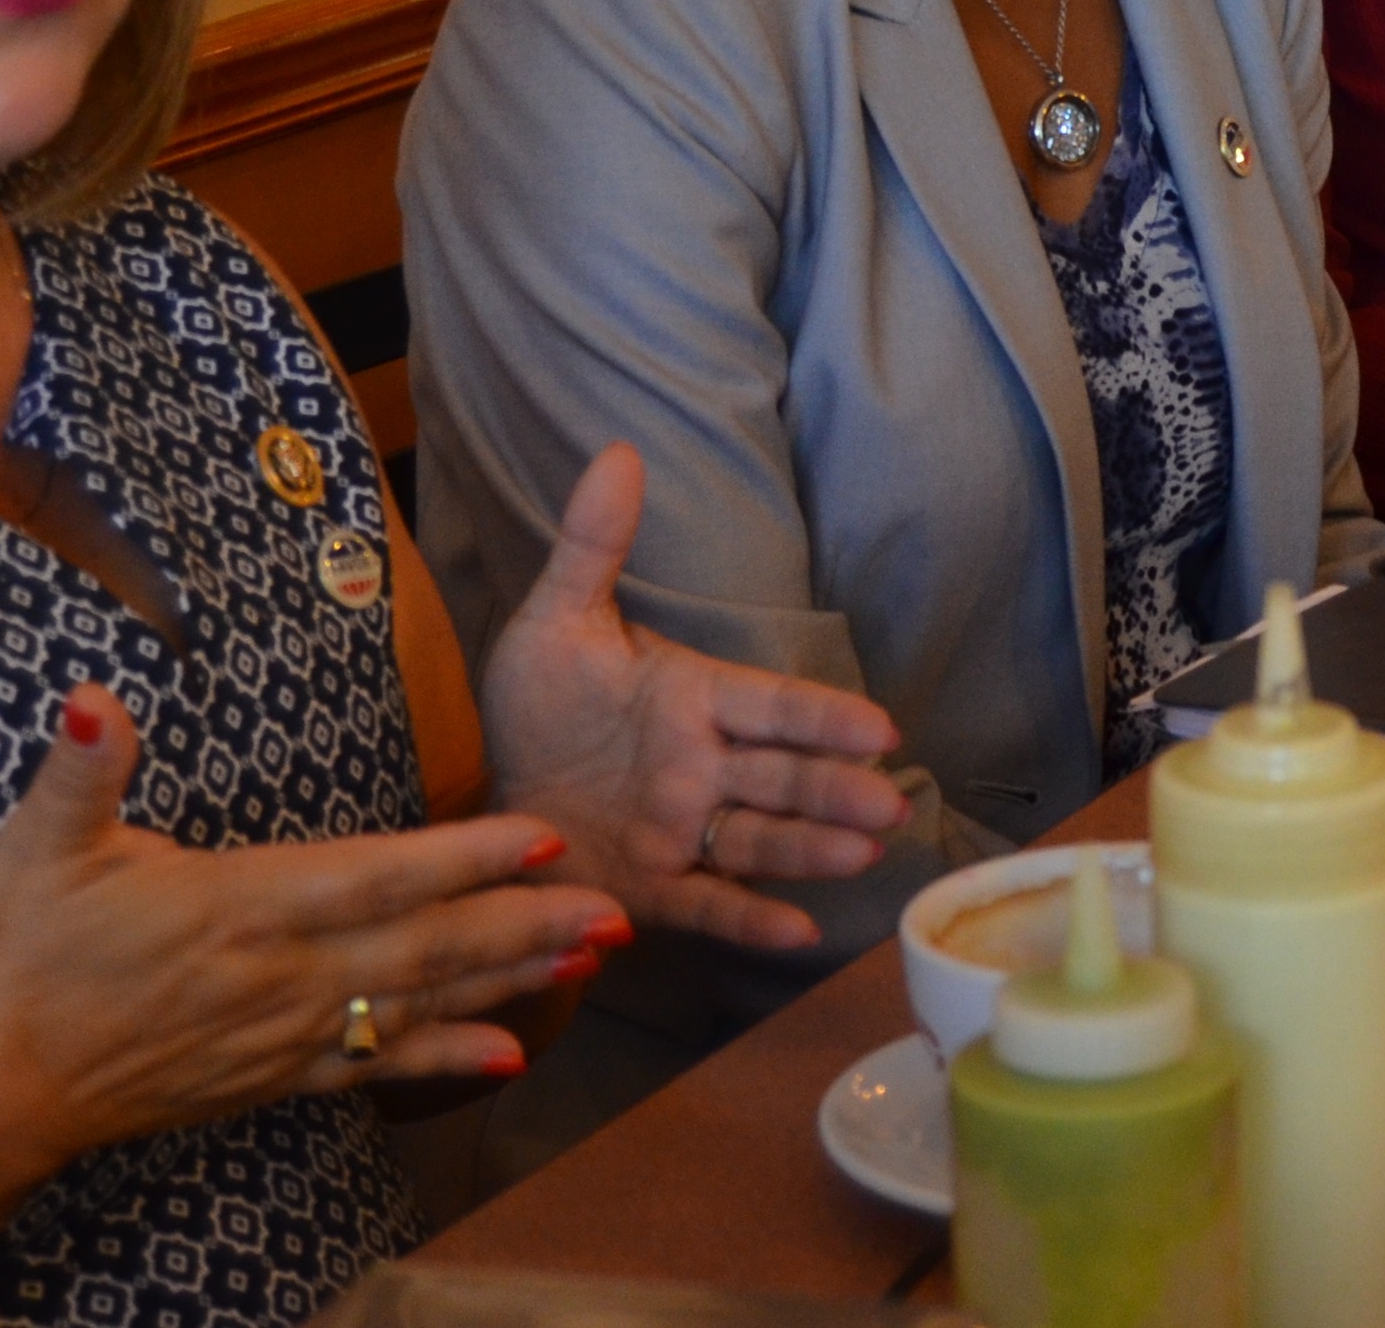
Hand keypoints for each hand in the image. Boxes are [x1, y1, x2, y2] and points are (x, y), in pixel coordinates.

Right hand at [0, 688, 628, 1174]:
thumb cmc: (21, 956)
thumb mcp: (36, 850)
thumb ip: (81, 772)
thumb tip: (94, 701)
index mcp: (239, 906)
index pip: (374, 876)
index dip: (462, 857)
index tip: (542, 836)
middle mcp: (280, 975)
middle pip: (427, 947)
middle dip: (527, 926)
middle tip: (617, 912)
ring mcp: (284, 1033)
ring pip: (420, 1005)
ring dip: (512, 981)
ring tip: (592, 960)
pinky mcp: (274, 1076)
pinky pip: (378, 1069)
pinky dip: (448, 1059)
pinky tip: (511, 1057)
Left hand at [476, 444, 909, 953]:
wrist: (495, 789)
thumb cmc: (541, 703)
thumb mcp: (557, 619)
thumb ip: (591, 544)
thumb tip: (617, 451)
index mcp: (689, 700)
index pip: (768, 706)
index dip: (821, 717)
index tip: (879, 728)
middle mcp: (701, 768)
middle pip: (779, 777)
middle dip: (833, 790)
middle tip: (889, 806)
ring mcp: (682, 831)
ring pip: (758, 838)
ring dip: (810, 848)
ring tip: (863, 855)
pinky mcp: (653, 886)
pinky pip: (708, 903)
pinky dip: (751, 919)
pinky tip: (798, 932)